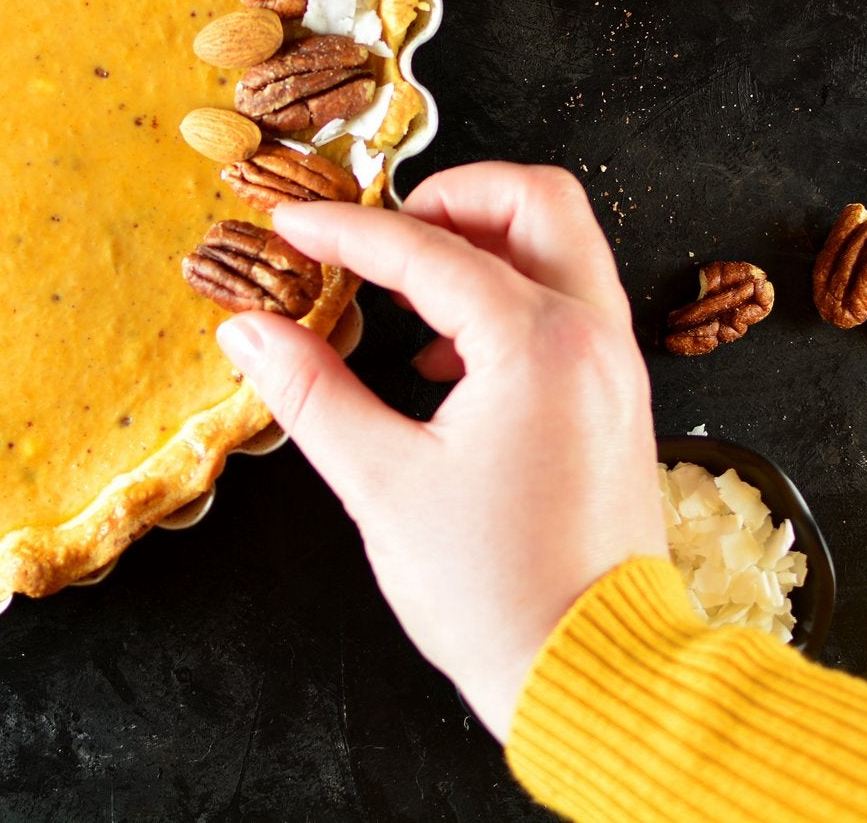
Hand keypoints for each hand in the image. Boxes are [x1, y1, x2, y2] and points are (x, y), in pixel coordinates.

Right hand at [214, 162, 664, 740]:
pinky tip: (446, 358)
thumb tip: (249, 331)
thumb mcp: (382, 484)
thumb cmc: (496, 592)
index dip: (347, 231)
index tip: (291, 225)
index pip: (427, 249)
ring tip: (407, 294)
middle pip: (535, 200)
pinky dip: (511, 295)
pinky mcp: (616, 400)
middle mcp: (592, 337)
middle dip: (451, 195)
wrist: (594, 671)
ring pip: (562, 246)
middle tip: (379, 232)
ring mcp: (615, 366)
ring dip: (484, 243)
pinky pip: (571, 303)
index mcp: (537, 345)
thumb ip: (312, 392)